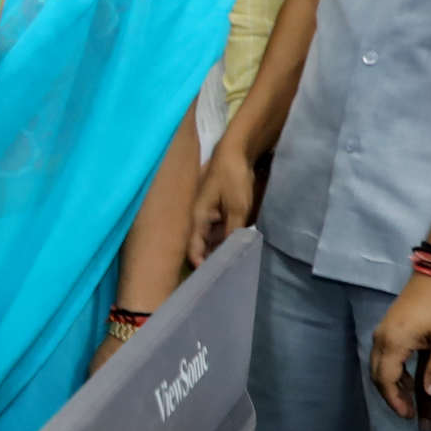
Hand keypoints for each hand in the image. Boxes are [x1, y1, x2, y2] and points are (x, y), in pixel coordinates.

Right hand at [186, 146, 257, 266]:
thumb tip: (231, 253)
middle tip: (223, 275)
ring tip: (231, 263)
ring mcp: (209, 212)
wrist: (236, 151)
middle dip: (210, 259)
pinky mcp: (219, 208)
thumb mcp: (238, 208)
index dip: (199, 264)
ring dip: (219, 248)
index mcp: (197, 217)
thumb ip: (233, 232)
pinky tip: (237, 244)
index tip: (211, 279)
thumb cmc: (233, 178)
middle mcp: (199, 217)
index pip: (193, 248)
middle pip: (201, 245)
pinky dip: (226, 237)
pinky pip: (220, 228)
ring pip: (211, 237)